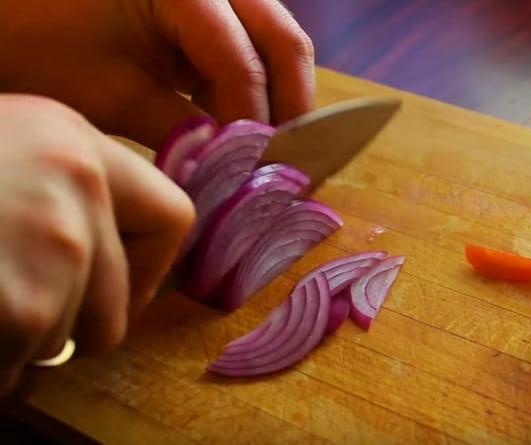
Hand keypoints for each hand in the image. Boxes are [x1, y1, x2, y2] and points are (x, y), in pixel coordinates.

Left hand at [0, 0, 313, 147]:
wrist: (14, 13)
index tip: (257, 176)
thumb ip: (184, 130)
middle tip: (284, 166)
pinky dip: (257, 88)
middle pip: (285, 43)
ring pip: (280, 43)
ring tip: (266, 150)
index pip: (242, 64)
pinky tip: (245, 125)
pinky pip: (258, 46)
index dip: (253, 125)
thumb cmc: (46, 44)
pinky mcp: (217, 8)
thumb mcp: (113, 95)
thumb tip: (236, 168)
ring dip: (278, 99)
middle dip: (289, 109)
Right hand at [0, 95, 193, 392]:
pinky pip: (26, 359)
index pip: (170, 216)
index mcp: (73, 138)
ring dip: (28, 335)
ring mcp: (58, 243)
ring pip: (75, 329)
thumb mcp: (3, 156)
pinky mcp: (25, 305)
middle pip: (123, 289)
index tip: (123, 288)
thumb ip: (64, 187)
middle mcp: (79, 182)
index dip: (150, 268)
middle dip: (78, 316)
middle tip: (24, 307)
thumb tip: (109, 245)